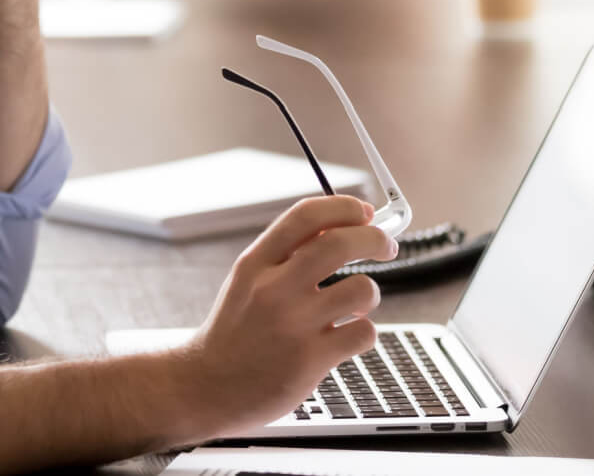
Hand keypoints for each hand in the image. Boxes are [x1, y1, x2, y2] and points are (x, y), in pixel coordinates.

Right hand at [176, 196, 396, 440]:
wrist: (208, 386)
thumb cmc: (234, 332)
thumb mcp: (247, 281)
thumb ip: (286, 255)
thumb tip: (339, 227)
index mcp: (255, 263)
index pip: (305, 216)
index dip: (344, 207)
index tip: (364, 212)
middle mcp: (274, 289)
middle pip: (340, 243)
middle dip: (374, 238)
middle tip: (385, 245)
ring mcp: (293, 324)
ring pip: (361, 288)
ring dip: (369, 292)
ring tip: (355, 304)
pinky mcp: (312, 359)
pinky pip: (364, 332)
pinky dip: (364, 331)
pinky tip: (345, 335)